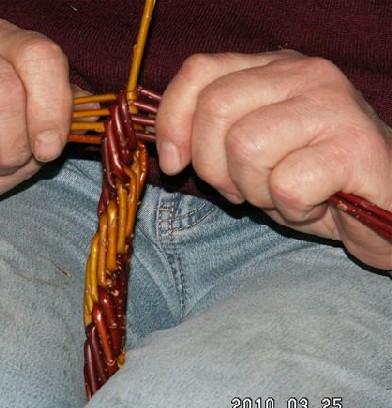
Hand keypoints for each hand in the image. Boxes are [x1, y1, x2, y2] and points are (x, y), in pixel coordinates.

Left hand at [155, 50, 391, 268]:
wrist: (382, 209)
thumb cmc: (309, 180)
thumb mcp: (249, 151)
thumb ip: (210, 135)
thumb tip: (168, 151)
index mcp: (273, 68)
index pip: (199, 71)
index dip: (172, 121)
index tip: (175, 163)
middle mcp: (304, 74)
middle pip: (216, 108)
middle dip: (213, 166)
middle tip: (242, 189)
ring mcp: (333, 105)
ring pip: (246, 147)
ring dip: (255, 190)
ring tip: (284, 194)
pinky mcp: (355, 146)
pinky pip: (285, 185)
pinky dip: (290, 209)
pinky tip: (313, 205)